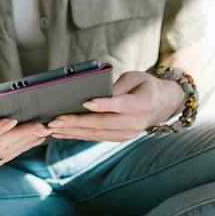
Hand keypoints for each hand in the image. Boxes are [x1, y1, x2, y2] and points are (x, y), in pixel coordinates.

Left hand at [46, 71, 180, 141]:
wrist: (160, 104)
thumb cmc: (144, 85)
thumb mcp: (134, 77)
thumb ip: (117, 85)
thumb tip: (96, 92)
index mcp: (144, 102)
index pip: (121, 104)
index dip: (104, 104)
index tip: (86, 102)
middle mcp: (137, 122)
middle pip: (104, 123)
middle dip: (78, 122)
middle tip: (56, 119)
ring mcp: (129, 133)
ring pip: (98, 134)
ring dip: (74, 131)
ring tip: (53, 128)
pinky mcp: (120, 138)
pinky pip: (97, 137)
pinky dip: (78, 135)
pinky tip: (62, 133)